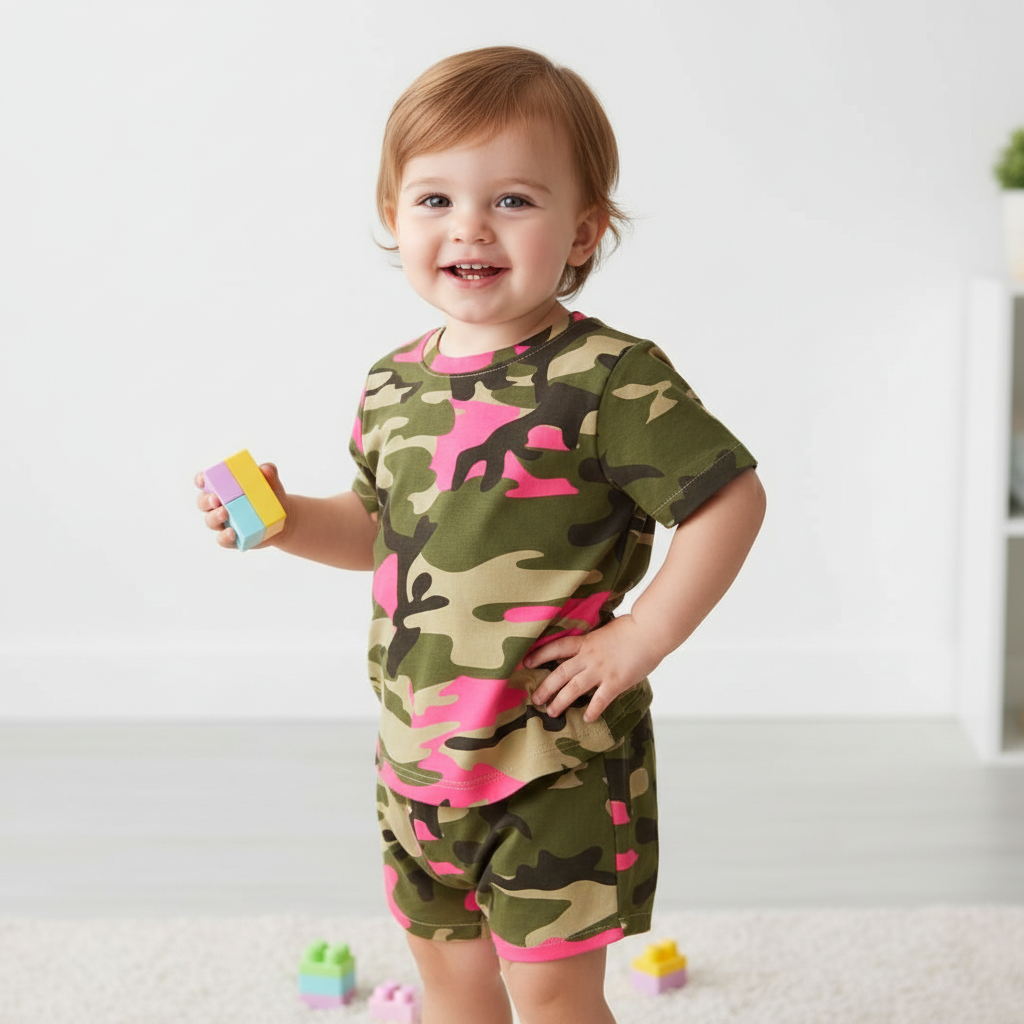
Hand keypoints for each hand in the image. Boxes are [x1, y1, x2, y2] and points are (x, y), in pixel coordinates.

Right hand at [194, 462, 288, 549]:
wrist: (284, 520)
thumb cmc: (271, 497)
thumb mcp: (272, 483)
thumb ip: (268, 473)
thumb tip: (265, 469)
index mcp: (222, 488)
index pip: (205, 483)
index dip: (200, 480)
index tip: (203, 479)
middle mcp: (218, 506)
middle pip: (203, 503)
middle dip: (206, 500)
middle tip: (216, 499)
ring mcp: (223, 523)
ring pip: (210, 521)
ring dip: (215, 517)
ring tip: (224, 513)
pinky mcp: (232, 539)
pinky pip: (222, 540)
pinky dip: (224, 537)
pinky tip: (231, 533)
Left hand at [524, 614, 661, 722]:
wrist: (650, 631)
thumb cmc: (632, 628)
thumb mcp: (606, 631)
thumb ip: (595, 643)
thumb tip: (589, 648)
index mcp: (586, 642)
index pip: (557, 647)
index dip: (540, 654)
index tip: (526, 662)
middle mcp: (589, 656)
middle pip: (560, 672)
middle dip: (545, 687)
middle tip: (535, 699)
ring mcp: (601, 670)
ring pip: (573, 688)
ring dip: (560, 701)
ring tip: (551, 712)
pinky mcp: (615, 682)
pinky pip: (600, 700)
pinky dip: (592, 710)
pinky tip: (587, 717)